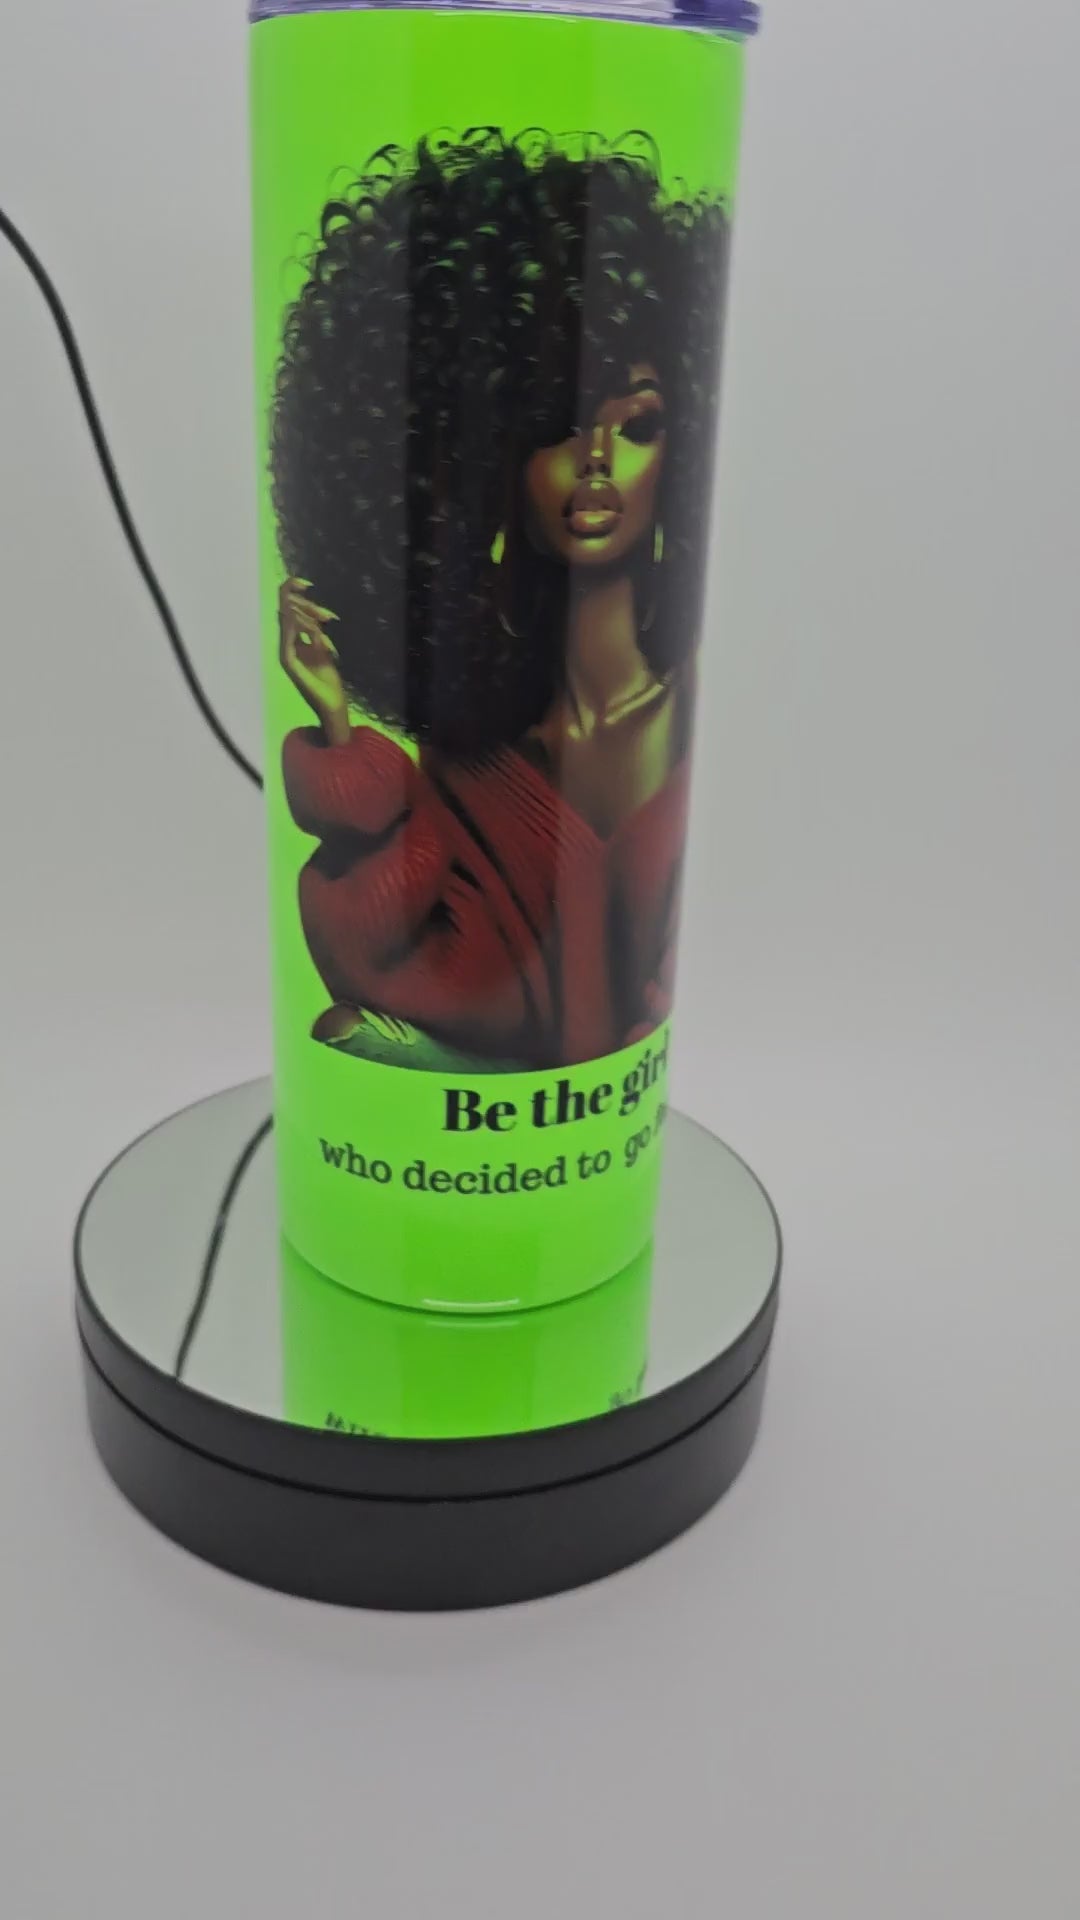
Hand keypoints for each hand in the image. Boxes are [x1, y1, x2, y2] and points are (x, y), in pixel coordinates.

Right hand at [279, 577, 349, 745]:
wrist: (331, 703)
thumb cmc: (328, 680)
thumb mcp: (323, 650)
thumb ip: (316, 633)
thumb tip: (316, 616)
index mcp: (292, 640)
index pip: (286, 608)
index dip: (292, 591)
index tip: (307, 582)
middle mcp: (285, 644)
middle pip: (286, 609)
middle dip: (309, 607)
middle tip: (330, 617)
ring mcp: (284, 653)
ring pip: (287, 620)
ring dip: (309, 617)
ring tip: (328, 623)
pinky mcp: (288, 663)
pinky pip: (288, 639)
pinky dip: (296, 627)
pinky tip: (304, 622)